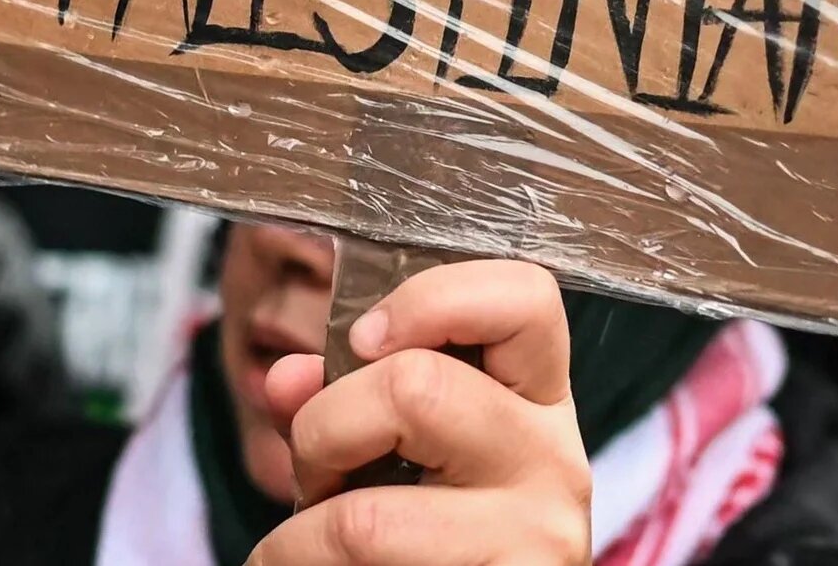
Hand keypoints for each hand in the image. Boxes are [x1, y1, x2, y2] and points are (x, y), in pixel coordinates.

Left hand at [251, 261, 589, 565]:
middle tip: (316, 468)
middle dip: (323, 426)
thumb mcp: (395, 451)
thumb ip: (340, 400)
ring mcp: (537, 533)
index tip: (364, 339)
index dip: (431, 299)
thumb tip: (285, 379)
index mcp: (535, 398)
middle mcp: (552, 456)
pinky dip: (297, 560)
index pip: (525, 297)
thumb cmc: (428, 534)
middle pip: (415, 387)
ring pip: (369, 514)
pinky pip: (361, 561)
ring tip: (298, 543)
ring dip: (301, 531)